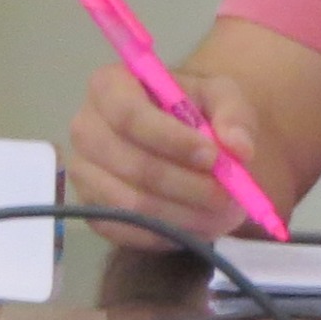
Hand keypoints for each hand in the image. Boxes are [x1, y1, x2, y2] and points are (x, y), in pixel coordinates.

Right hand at [65, 62, 273, 241]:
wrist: (176, 134)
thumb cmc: (193, 108)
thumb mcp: (221, 96)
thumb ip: (234, 115)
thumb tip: (238, 148)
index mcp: (108, 86)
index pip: (129, 115)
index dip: (172, 140)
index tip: (213, 157)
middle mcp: (85, 129)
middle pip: (133, 165)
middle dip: (187, 185)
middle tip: (230, 196)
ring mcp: (82, 172)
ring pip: (130, 203)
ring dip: (183, 214)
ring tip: (225, 214)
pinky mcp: (90, 208)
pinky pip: (126, 230)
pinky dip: (167, 233)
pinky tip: (200, 226)